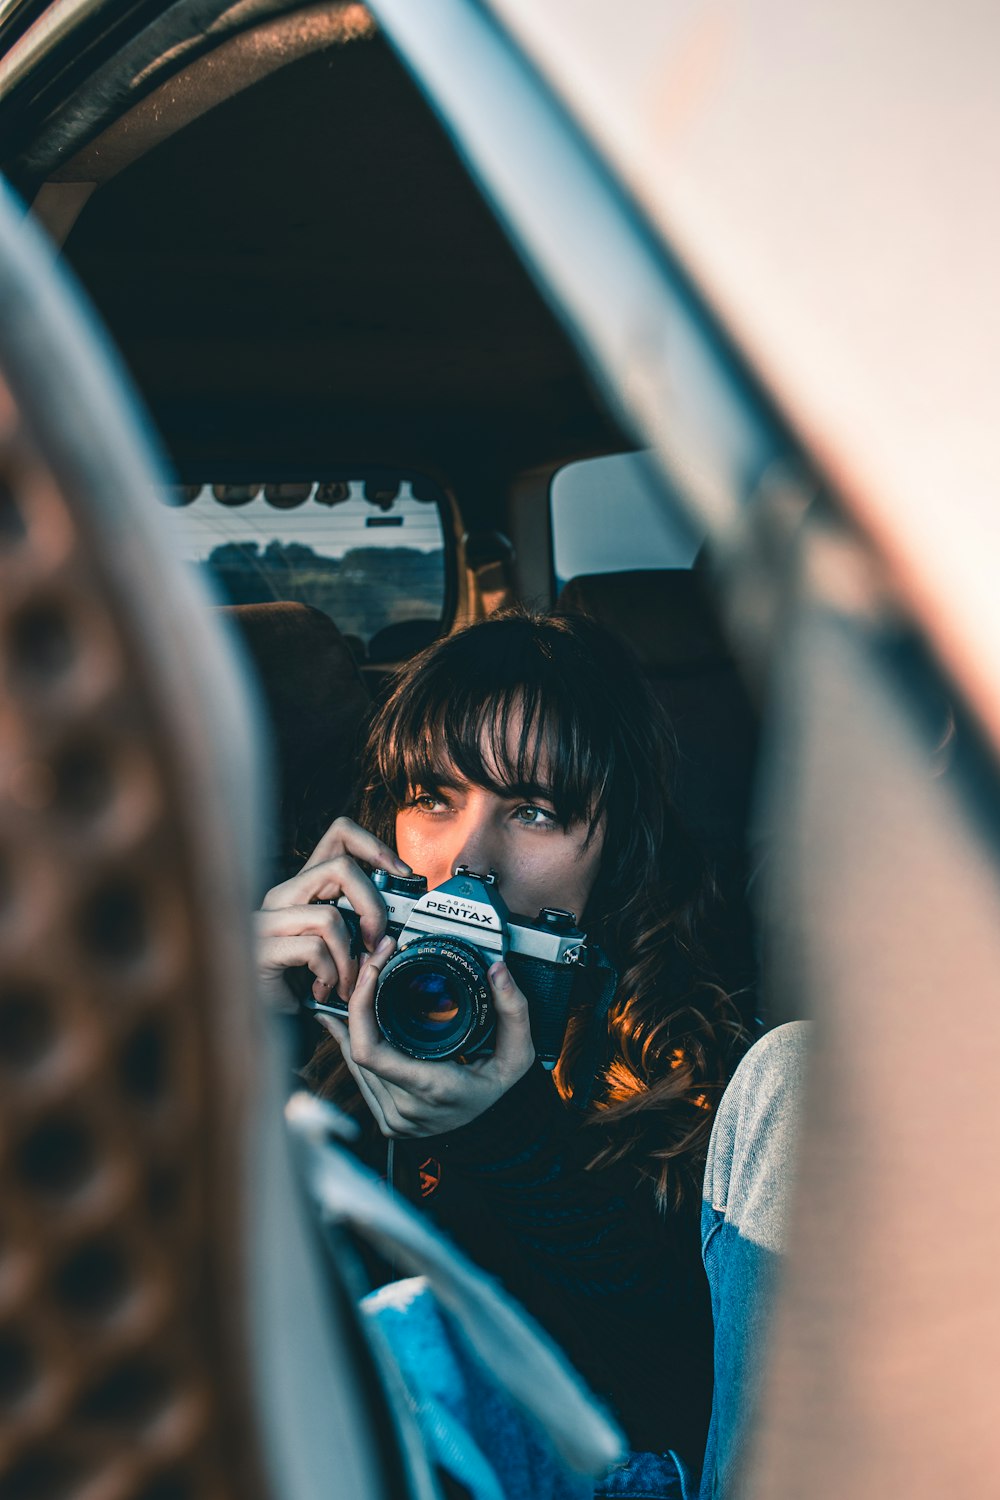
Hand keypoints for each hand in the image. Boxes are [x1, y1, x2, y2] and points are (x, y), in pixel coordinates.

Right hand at [256, 816, 411, 1010]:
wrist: (268, 1024)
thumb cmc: (306, 985)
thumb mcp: (339, 947)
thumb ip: (359, 926)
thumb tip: (396, 923)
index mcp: (304, 888)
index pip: (339, 834)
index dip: (375, 846)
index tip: (402, 873)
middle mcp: (281, 895)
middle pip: (342, 869)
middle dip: (372, 908)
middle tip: (375, 943)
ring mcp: (266, 921)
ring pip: (330, 916)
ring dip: (349, 958)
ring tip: (345, 981)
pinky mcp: (260, 949)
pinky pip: (312, 948)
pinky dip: (329, 972)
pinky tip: (323, 988)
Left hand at [317, 938, 535, 1135]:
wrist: (496, 1136)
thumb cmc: (500, 1092)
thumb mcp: (518, 1053)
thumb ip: (514, 1011)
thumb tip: (498, 971)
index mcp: (431, 1087)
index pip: (369, 1051)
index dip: (359, 1008)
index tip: (373, 972)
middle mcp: (405, 1107)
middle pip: (356, 1050)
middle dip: (357, 1001)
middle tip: (369, 966)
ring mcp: (393, 1117)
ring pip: (354, 1062)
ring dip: (352, 1022)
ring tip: (362, 984)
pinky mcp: (387, 1120)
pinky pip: (359, 1076)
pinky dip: (353, 1044)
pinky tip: (344, 1021)